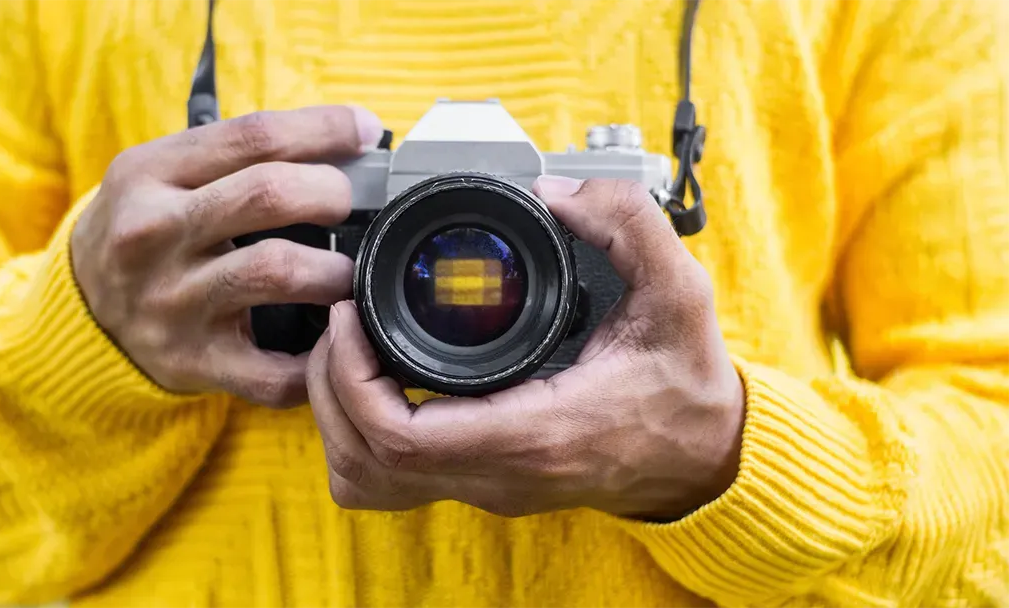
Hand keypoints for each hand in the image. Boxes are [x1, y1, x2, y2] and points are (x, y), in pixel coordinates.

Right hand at [72, 105, 382, 406]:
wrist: (78, 312)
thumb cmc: (145, 230)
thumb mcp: (164, 174)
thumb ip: (238, 158)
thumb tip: (346, 145)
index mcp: (149, 173)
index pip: (254, 136)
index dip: (324, 129)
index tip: (366, 130)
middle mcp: (153, 233)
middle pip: (269, 195)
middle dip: (332, 193)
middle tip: (352, 204)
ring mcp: (171, 302)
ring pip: (277, 271)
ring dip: (335, 270)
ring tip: (349, 272)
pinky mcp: (192, 362)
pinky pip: (273, 369)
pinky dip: (319, 358)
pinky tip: (335, 340)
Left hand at [306, 176, 745, 519]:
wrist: (701, 455)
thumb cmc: (686, 384)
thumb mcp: (679, 293)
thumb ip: (627, 224)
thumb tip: (556, 190)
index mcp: (536, 432)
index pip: (402, 438)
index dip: (352, 377)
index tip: (352, 315)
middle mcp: (500, 473)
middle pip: (365, 462)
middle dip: (329, 388)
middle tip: (341, 324)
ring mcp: (487, 486)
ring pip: (367, 481)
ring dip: (338, 418)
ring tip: (349, 353)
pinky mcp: (483, 482)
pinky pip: (392, 480)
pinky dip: (363, 436)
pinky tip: (377, 385)